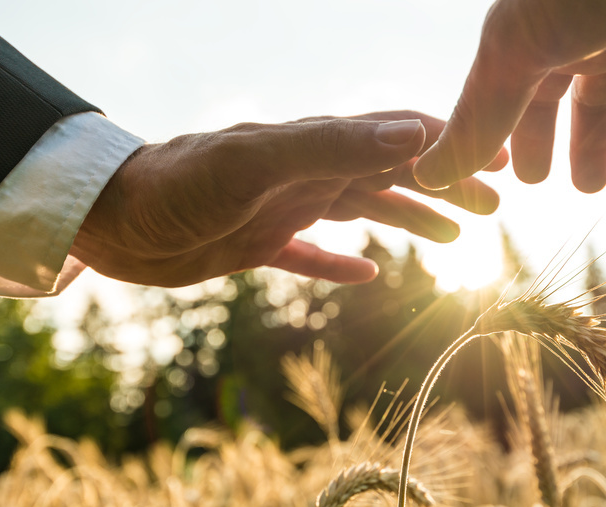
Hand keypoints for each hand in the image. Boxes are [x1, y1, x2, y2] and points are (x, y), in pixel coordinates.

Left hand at [71, 111, 502, 286]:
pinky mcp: (258, 244)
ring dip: (409, 220)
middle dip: (443, 186)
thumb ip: (332, 145)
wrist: (109, 221)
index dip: (447, 144)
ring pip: (362, 210)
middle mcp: (305, 171)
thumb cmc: (177, 185)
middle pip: (391, 175)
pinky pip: (312, 255)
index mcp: (313, 144)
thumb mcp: (258, 160)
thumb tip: (412, 132)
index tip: (496, 156)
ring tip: (452, 237)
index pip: (395, 136)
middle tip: (493, 205)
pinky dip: (342, 263)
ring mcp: (283, 207)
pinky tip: (366, 275)